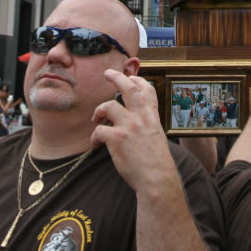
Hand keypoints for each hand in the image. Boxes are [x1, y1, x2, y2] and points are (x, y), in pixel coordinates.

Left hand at [91, 69, 173, 192]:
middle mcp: (141, 116)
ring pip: (108, 105)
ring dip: (98, 111)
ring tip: (95, 119)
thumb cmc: (156, 160)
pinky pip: (99, 130)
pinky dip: (94, 137)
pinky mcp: (117, 139)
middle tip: (107, 73)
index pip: (146, 88)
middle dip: (116, 76)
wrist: (156, 177)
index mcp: (151, 114)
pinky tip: (95, 144)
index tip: (130, 78)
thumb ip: (146, 123)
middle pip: (127, 87)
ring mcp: (128, 126)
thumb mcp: (156, 134)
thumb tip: (136, 119)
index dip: (137, 80)